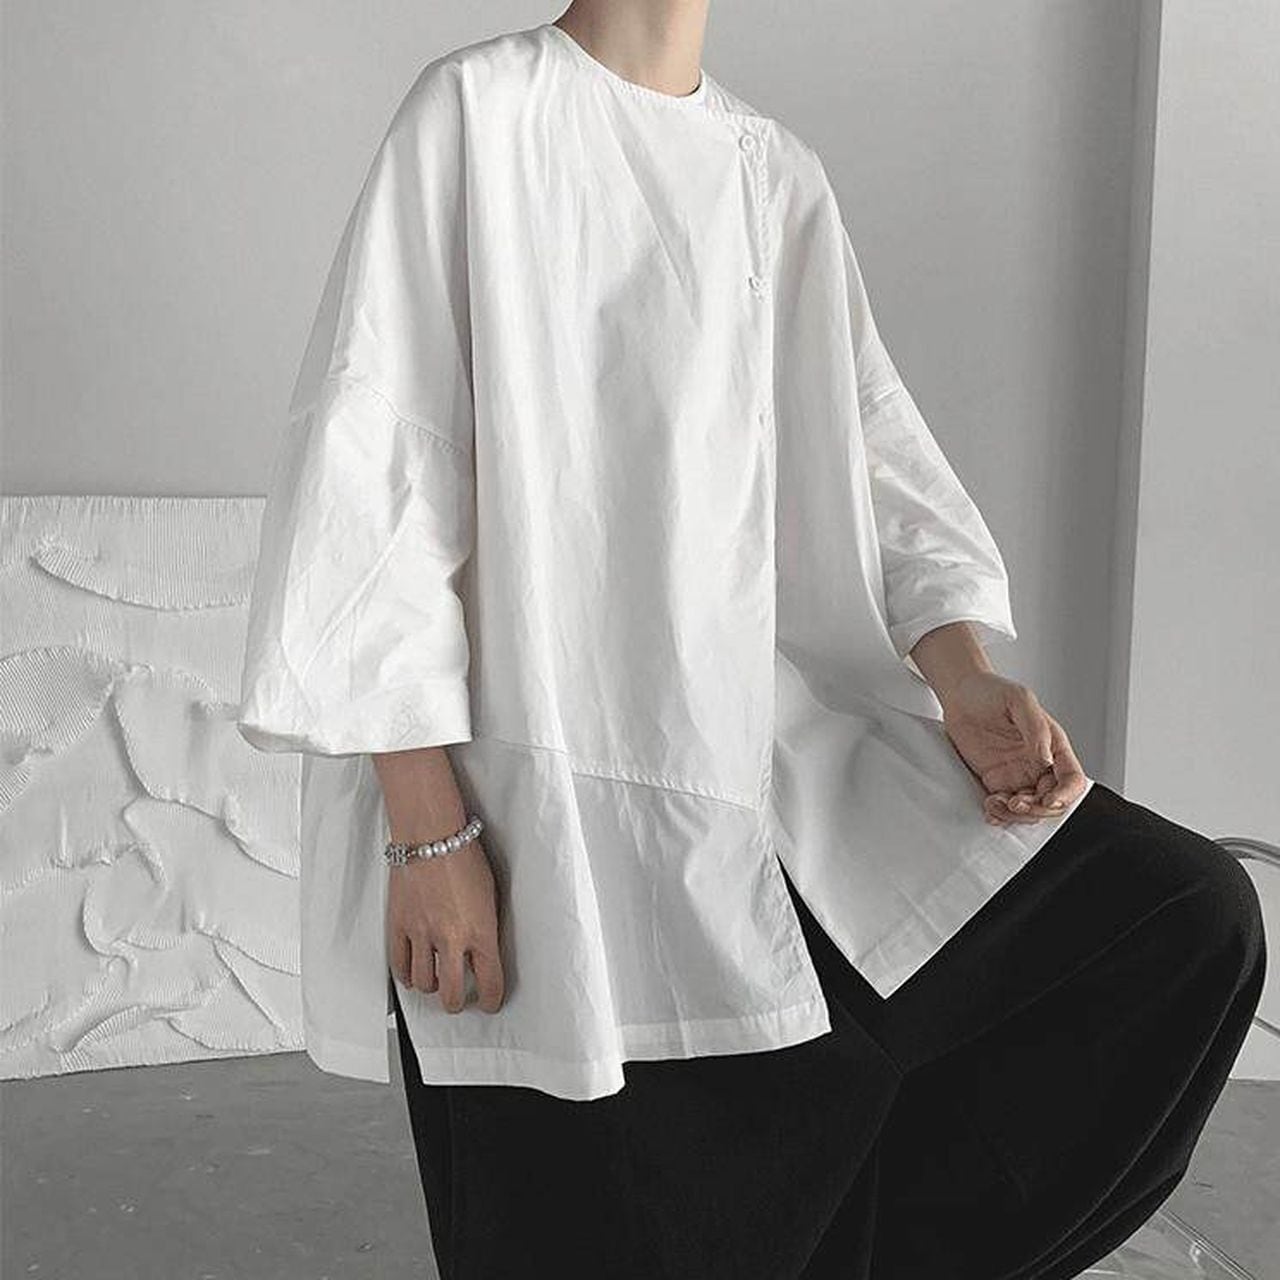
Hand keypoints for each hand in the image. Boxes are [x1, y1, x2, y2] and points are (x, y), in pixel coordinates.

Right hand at [387, 840, 505, 1013]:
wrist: (431, 835)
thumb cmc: (463, 856)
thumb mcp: (490, 894)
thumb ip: (486, 927)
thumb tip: (484, 948)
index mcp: (481, 930)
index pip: (490, 981)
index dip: (490, 1000)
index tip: (489, 1002)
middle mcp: (452, 938)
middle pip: (452, 993)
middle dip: (457, 1003)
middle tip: (459, 999)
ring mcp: (423, 934)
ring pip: (424, 984)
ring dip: (432, 986)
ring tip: (437, 980)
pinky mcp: (399, 926)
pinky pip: (399, 966)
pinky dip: (407, 975)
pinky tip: (414, 972)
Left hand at [936, 671, 1086, 825]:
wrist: (959, 694)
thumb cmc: (992, 691)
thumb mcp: (1019, 700)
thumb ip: (1036, 729)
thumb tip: (1046, 761)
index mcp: (1053, 746)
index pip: (1071, 780)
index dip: (1065, 795)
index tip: (1048, 800)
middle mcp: (1039, 764)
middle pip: (1051, 802)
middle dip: (1036, 809)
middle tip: (1015, 803)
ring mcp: (1017, 774)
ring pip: (1028, 809)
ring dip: (1015, 815)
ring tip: (995, 803)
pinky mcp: (995, 780)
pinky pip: (1004, 806)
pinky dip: (999, 814)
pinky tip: (989, 808)